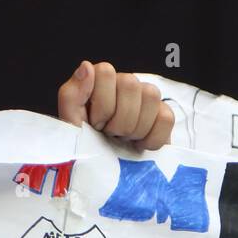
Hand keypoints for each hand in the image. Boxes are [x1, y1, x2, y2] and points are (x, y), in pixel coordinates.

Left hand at [57, 60, 173, 150]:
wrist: (105, 170)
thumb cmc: (85, 143)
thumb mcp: (70, 123)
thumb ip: (71, 95)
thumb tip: (86, 67)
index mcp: (99, 80)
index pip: (106, 71)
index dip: (101, 103)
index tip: (95, 123)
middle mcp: (123, 82)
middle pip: (130, 84)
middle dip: (117, 118)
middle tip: (109, 134)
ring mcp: (146, 97)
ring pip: (151, 95)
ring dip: (134, 128)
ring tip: (123, 139)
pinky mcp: (163, 114)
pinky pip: (166, 117)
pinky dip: (152, 138)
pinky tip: (139, 145)